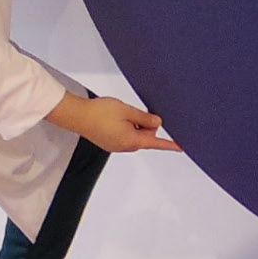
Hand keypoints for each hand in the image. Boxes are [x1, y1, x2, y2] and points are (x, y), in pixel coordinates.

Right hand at [55, 92, 178, 153]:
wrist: (77, 115)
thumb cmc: (100, 112)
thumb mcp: (127, 111)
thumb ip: (145, 118)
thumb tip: (157, 124)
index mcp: (131, 141)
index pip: (156, 143)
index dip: (169, 144)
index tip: (181, 147)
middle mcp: (124, 147)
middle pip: (145, 137)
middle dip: (145, 125)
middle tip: (134, 111)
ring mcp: (115, 146)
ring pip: (134, 135)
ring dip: (134, 124)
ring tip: (121, 113)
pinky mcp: (108, 142)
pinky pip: (124, 135)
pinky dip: (125, 127)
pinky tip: (115, 118)